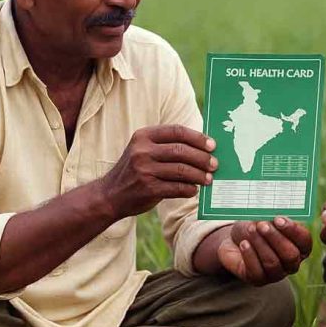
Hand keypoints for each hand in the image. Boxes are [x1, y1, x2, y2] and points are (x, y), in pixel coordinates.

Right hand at [98, 125, 217, 218]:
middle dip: (202, 158)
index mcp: (143, 136)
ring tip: (208, 179)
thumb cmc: (136, 170)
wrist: (110, 195)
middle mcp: (142, 151)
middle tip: (214, 164)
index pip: (177, 131)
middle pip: (182, 151)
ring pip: (182, 170)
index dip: (198, 138)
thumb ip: (167, 146)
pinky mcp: (148, 188)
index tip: (212, 145)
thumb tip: (204, 148)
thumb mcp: (144, 150)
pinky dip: (189, 189)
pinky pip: (177, 187)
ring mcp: (144, 170)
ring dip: (199, 175)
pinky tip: (194, 190)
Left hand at [217, 218, 311, 285]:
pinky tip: (244, 243)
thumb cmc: (256, 226)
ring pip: (272, 262)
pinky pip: (257, 271)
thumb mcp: (266, 217)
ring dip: (260, 244)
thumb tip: (275, 209)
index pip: (304, 241)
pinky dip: (250, 255)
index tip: (278, 219)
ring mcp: (276, 273)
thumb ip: (275, 215)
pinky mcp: (258, 279)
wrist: (235, 239)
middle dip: (275, 238)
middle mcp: (291, 262)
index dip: (293, 230)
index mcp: (300, 246)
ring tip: (250, 230)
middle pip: (290, 255)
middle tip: (262, 225)